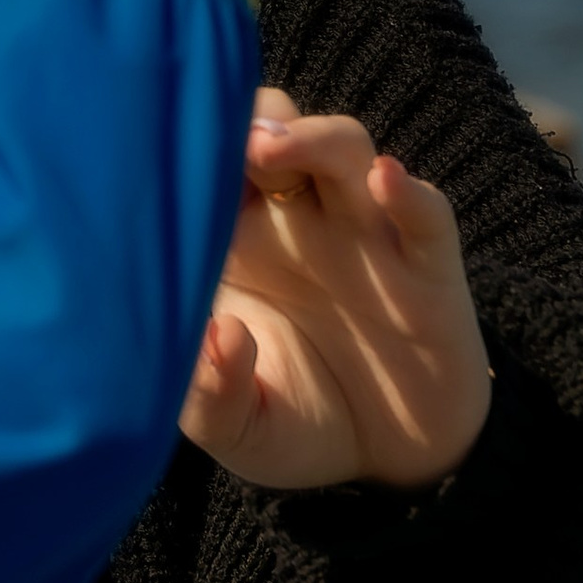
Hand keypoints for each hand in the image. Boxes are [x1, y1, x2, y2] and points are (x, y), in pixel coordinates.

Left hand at [180, 88, 489, 491]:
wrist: (391, 465)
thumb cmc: (297, 422)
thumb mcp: (239, 427)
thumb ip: (211, 397)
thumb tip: (220, 336)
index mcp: (237, 243)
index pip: (209, 163)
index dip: (186, 142)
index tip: (153, 140)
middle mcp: (298, 223)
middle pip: (273, 127)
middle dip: (246, 118)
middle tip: (213, 136)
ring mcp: (366, 237)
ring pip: (346, 149)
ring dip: (311, 137)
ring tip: (267, 147)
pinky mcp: (429, 271)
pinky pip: (426, 215)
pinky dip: (410, 193)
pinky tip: (387, 180)